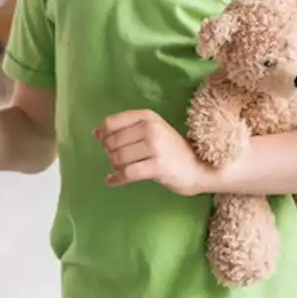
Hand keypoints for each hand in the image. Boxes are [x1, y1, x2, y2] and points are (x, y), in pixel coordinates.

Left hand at [95, 109, 212, 195]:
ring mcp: (155, 147)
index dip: (103, 134)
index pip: (111, 122)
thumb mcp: (153, 131)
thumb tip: (95, 133)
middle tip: (118, 159)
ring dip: (115, 166)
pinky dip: (116, 179)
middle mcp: (150, 128)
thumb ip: (126, 129)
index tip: (103, 143)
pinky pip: (127, 173)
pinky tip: (111, 181)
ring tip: (122, 169)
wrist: (201, 167)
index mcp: (147, 117)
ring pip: (118, 157)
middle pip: (112, 142)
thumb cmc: (172, 150)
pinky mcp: (157, 166)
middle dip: (109, 153)